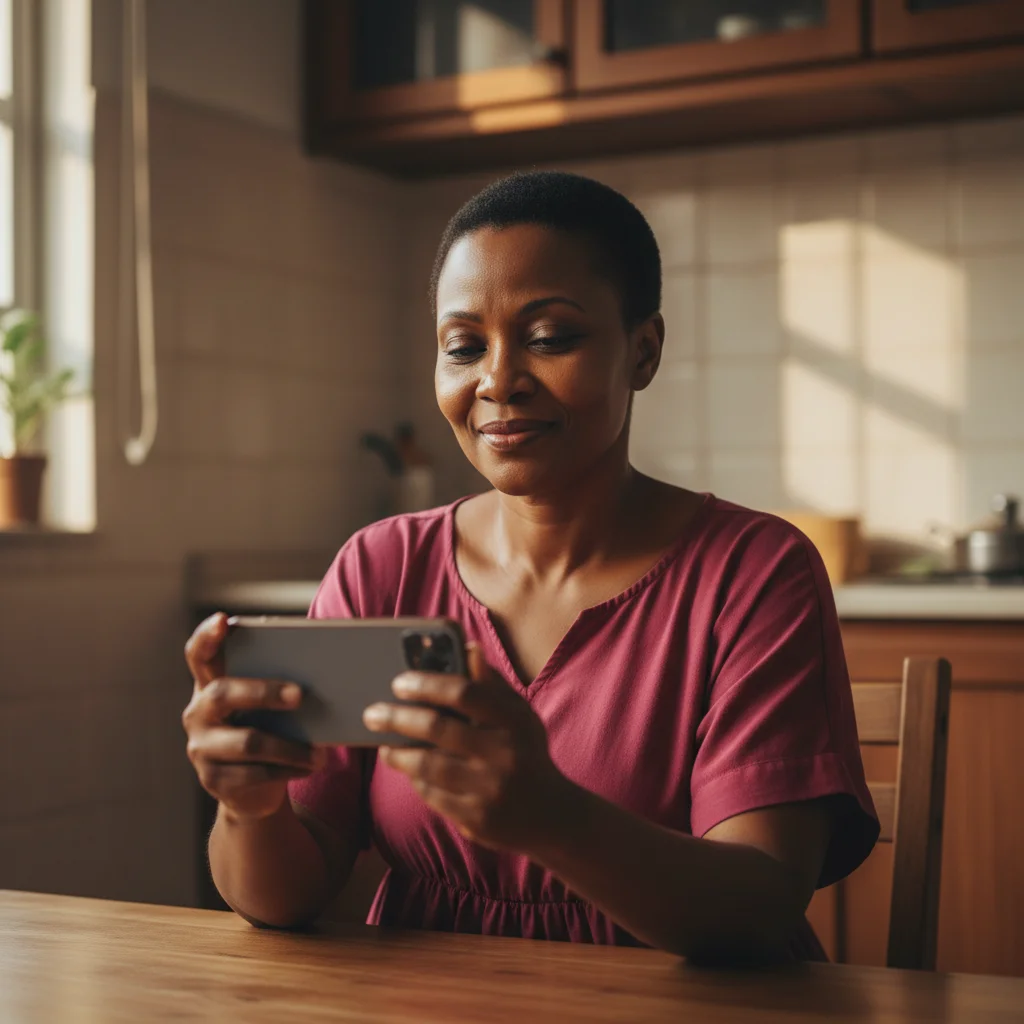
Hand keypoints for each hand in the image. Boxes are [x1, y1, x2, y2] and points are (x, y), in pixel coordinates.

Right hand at [182, 613, 324, 822]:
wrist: (252, 788)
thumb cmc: (268, 730)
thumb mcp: (267, 706)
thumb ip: (277, 681)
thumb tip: (323, 664)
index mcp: (210, 684)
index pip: (199, 654)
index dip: (207, 636)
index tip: (222, 620)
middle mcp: (197, 713)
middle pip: (224, 693)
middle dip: (264, 691)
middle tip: (300, 694)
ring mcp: (200, 748)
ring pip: (248, 742)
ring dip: (290, 747)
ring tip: (321, 752)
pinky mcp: (212, 780)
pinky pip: (254, 774)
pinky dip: (288, 769)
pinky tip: (310, 766)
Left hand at [362, 644, 570, 853]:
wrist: (553, 816)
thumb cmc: (526, 754)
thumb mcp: (519, 716)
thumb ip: (492, 684)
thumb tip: (468, 647)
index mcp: (514, 720)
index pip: (465, 692)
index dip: (428, 684)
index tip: (399, 682)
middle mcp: (504, 753)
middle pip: (437, 728)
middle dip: (397, 718)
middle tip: (372, 713)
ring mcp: (489, 788)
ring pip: (428, 765)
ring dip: (398, 754)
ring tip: (384, 746)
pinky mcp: (477, 818)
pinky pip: (433, 795)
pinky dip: (416, 780)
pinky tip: (409, 771)